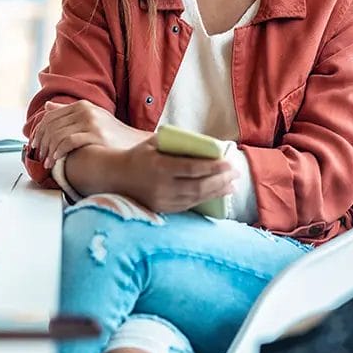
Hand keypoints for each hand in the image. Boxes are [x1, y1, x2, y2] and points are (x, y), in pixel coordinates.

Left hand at [30, 100, 149, 168]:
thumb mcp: (91, 118)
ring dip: (48, 150)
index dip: (39, 131)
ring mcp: (90, 122)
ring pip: (57, 134)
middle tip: (38, 155)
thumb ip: (69, 112)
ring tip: (46, 161)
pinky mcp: (95, 135)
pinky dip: (57, 152)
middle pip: (52, 126)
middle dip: (41, 142)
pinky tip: (55, 160)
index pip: (51, 116)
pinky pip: (68, 142)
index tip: (35, 144)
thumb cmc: (112, 134)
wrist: (135, 143)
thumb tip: (48, 107)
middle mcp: (85, 111)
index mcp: (82, 106)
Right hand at [115, 139, 237, 213]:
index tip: (229, 163)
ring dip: (217, 192)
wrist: (116, 176)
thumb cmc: (139, 155)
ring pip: (196, 198)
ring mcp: (162, 201)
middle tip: (236, 173)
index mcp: (161, 167)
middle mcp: (162, 187)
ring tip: (232, 185)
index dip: (214, 168)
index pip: (193, 169)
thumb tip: (207, 144)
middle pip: (198, 186)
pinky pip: (188, 205)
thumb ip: (178, 144)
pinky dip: (205, 200)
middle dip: (221, 180)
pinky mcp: (163, 209)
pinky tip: (216, 194)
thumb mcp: (155, 142)